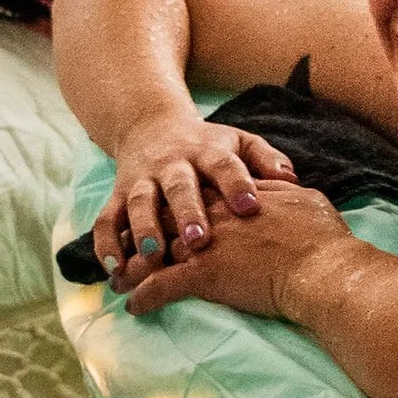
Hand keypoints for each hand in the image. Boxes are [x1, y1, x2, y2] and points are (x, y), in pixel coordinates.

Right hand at [93, 114, 295, 284]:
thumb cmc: (207, 147)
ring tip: (153, 257)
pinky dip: (106, 245)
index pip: (223, 165)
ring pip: (140, 202)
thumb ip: (263, 158)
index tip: (249, 207)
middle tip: (199, 241)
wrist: (150, 127)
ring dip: (145, 229)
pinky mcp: (117, 195)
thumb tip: (292, 178)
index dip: (236, 184)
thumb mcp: (238, 143)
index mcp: (207, 152)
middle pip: (178, 185)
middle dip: (187, 212)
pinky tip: (115, 269)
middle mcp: (172, 164)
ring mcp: (142, 179)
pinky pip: (107, 219)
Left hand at [121, 176, 349, 322]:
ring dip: (133, 268)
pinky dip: (144, 297)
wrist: (322, 268)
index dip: (175, 206)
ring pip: (154, 253)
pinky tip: (133, 308)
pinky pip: (160, 286)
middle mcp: (211, 215)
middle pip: (163, 218)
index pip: (194, 195)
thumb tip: (284, 182)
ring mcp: (202, 244)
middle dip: (143, 233)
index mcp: (232, 196)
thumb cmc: (321, 237)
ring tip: (118, 281)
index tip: (163, 214)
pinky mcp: (200, 275)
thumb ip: (282, 188)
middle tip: (128, 246)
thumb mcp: (303, 198)